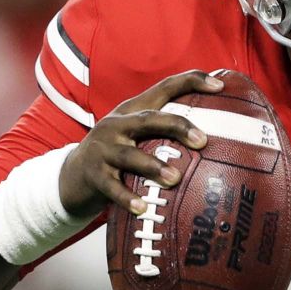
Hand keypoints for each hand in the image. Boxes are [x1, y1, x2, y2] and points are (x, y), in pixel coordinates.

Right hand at [58, 70, 223, 217]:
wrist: (70, 178)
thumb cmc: (119, 157)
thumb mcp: (138, 138)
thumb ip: (167, 134)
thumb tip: (218, 141)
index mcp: (133, 111)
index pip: (164, 88)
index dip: (192, 82)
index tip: (220, 85)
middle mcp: (117, 125)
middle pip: (149, 118)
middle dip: (177, 126)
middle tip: (202, 140)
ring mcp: (102, 149)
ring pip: (129, 155)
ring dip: (153, 166)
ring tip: (174, 178)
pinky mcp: (93, 175)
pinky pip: (112, 188)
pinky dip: (126, 198)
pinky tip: (142, 208)